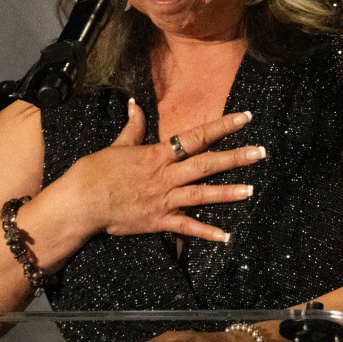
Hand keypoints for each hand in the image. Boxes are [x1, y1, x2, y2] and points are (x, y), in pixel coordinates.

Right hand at [63, 101, 265, 242]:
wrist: (81, 202)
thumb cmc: (95, 172)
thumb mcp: (117, 145)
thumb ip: (133, 127)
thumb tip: (135, 105)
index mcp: (158, 154)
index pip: (196, 136)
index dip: (222, 126)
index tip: (245, 118)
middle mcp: (166, 176)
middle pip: (206, 164)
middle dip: (235, 157)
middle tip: (261, 152)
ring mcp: (164, 199)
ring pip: (201, 194)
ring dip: (227, 192)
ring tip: (251, 190)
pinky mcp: (158, 221)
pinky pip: (186, 228)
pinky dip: (206, 233)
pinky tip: (226, 236)